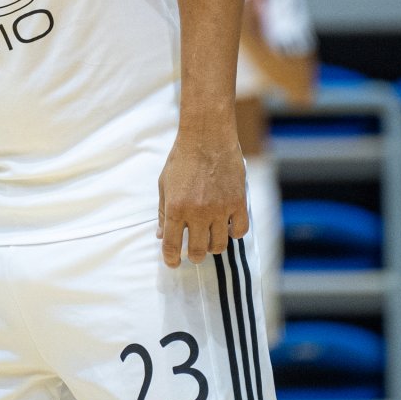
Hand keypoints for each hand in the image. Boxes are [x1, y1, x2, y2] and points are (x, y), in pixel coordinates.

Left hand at [158, 124, 246, 266]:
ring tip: (210, 239)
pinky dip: (234, 233)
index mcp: (175, 208)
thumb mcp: (164, 184)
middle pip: (197, 251)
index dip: (171, 259)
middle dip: (193, 256)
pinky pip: (240, 230)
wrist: (208, 136)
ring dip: (212, 247)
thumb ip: (162, 212)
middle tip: (193, 251)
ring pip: (219, 245)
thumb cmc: (182, 158)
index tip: (173, 263)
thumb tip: (160, 235)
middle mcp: (197, 212)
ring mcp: (219, 208)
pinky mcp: (238, 202)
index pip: (171, 245)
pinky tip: (228, 226)